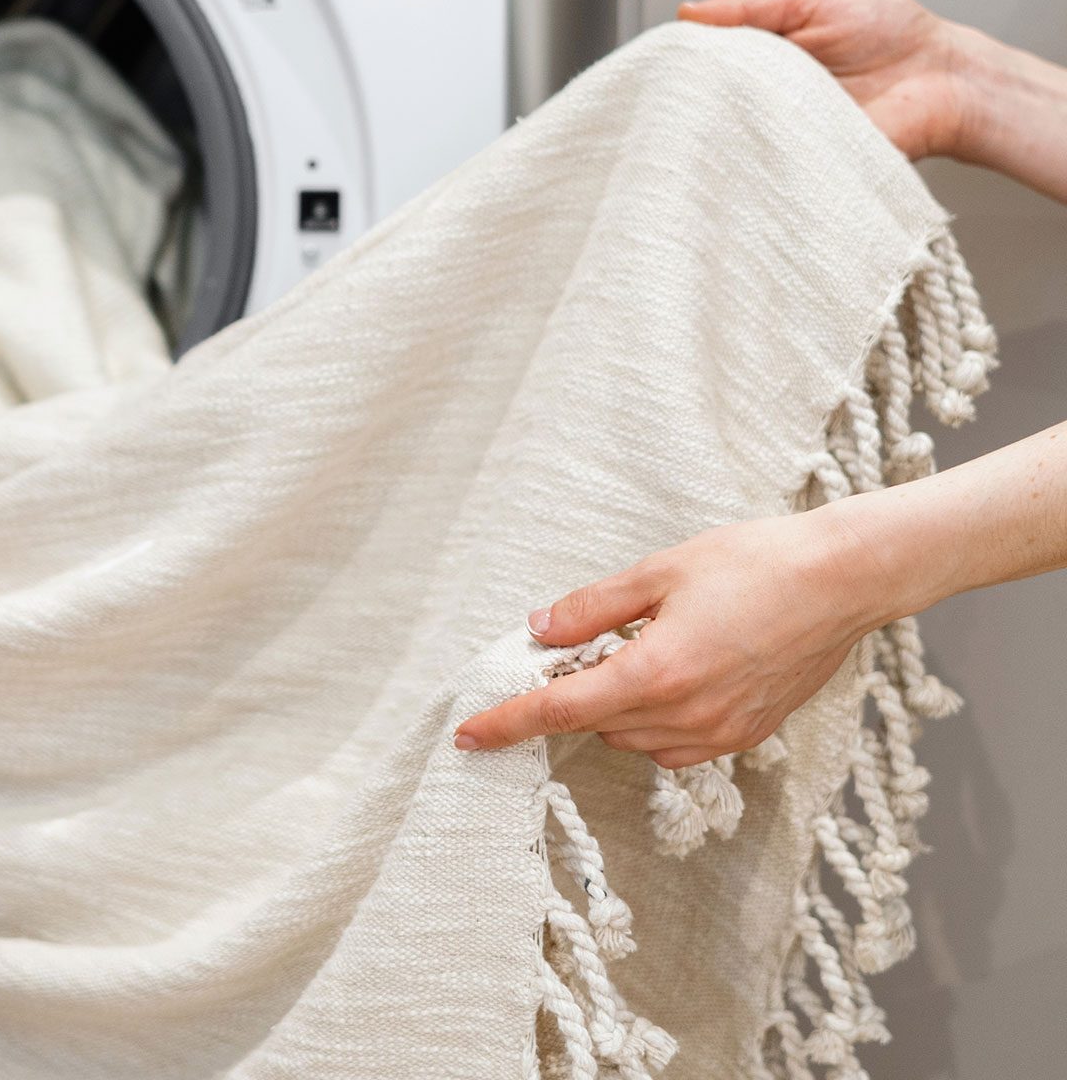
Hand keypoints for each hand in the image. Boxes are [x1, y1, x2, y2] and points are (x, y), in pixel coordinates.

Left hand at [453, 509, 891, 768]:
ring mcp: (721, 731)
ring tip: (630, 652)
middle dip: (570, 694)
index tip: (467, 734)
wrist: (842, 579)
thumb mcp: (659, 571)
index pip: (560, 710)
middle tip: (568, 649)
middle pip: (595, 723)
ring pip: (634, 738)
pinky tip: (665, 677)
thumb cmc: (754, 562)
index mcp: (656, 672)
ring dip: (613, 707)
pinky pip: (676, 745)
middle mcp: (687, 714)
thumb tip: (538, 630)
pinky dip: (652, 722)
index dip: (507, 722)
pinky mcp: (747, 735)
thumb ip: (592, 608)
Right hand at [679, 0, 975, 161]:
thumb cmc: (890, 34)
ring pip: (731, 135)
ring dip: (720, 127)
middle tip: (672, 96)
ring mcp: (781, 132)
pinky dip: (754, 157)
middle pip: (710, 103)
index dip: (681, 64)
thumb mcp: (811, 1)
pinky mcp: (801, 163)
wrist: (945, 79)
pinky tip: (743, 145)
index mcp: (763, 56)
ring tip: (706, 119)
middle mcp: (766, 97)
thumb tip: (687, 11)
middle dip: (691, 100)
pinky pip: (766, 164)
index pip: (706, 63)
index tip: (658, 64)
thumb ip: (751, 8)